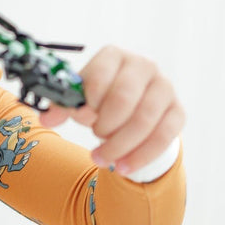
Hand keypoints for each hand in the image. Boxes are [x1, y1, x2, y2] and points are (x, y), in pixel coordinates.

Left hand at [38, 45, 184, 175]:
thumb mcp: (80, 101)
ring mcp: (164, 88)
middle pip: (123, 98)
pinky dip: (140, 156)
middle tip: (95, 137)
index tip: (82, 119)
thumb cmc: (102, 103)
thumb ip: (64, 107)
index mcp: (114, 57)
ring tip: (102, 158)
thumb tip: (48, 117)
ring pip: (144, 120)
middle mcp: (143, 66)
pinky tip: (123, 167)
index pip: (99, 78)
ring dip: (119, 145)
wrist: (133, 115)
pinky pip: (163, 136)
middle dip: (104, 126)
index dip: (88, 104)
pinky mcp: (177, 112)